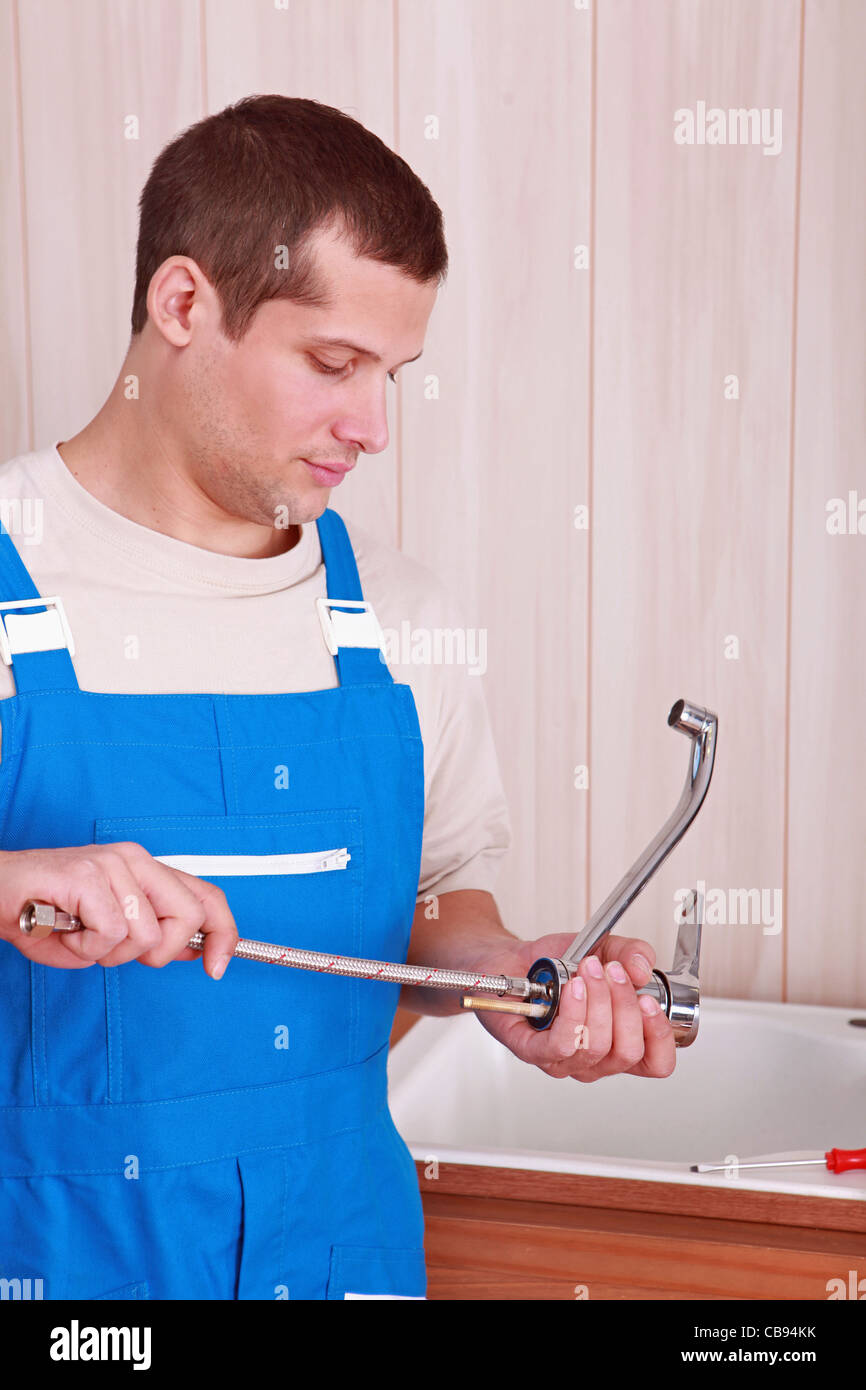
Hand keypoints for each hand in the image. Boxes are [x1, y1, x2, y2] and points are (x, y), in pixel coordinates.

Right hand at [0, 842, 238, 978]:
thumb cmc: (45, 914)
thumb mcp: (109, 931)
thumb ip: (154, 936)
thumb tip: (196, 951)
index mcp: (146, 870)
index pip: (207, 896)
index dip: (224, 933)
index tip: (217, 967)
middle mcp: (134, 859)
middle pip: (188, 916)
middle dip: (160, 952)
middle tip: (119, 951)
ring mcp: (111, 864)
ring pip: (146, 932)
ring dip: (111, 953)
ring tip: (81, 936)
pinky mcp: (86, 876)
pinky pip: (111, 932)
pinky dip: (87, 948)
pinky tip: (66, 932)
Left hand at [469, 932, 675, 1081]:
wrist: (512, 959)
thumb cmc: (555, 966)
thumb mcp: (603, 949)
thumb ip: (632, 953)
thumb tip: (643, 969)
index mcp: (618, 1042)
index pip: (656, 1063)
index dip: (660, 1037)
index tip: (650, 1001)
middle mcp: (595, 1059)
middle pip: (628, 1052)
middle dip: (624, 1005)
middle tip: (612, 971)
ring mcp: (564, 1060)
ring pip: (596, 1046)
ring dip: (597, 1001)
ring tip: (587, 969)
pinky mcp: (533, 1051)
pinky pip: (562, 1045)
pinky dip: (572, 1013)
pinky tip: (572, 988)